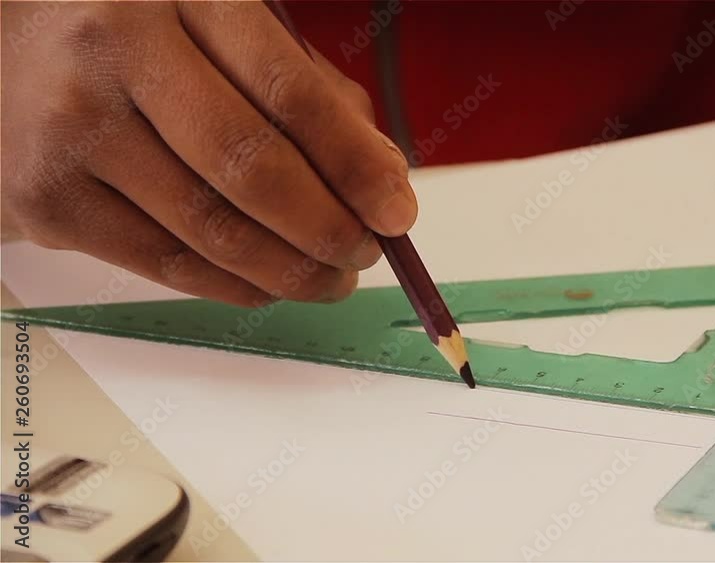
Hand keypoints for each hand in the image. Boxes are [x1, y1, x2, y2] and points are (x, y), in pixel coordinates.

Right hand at [1, 1, 415, 306]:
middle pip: (249, 168)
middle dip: (326, 229)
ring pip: (209, 229)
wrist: (7, 48)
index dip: (354, 164)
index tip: (397, 211)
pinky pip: (162, 262)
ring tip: (327, 278)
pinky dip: (231, 285)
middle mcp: (117, 52)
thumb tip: (380, 178)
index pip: (289, 91)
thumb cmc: (141, 41)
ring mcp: (71, 127)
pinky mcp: (45, 197)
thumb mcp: (228, 32)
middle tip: (363, 254)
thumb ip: (309, 93)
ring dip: (288, 271)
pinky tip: (266, 284)